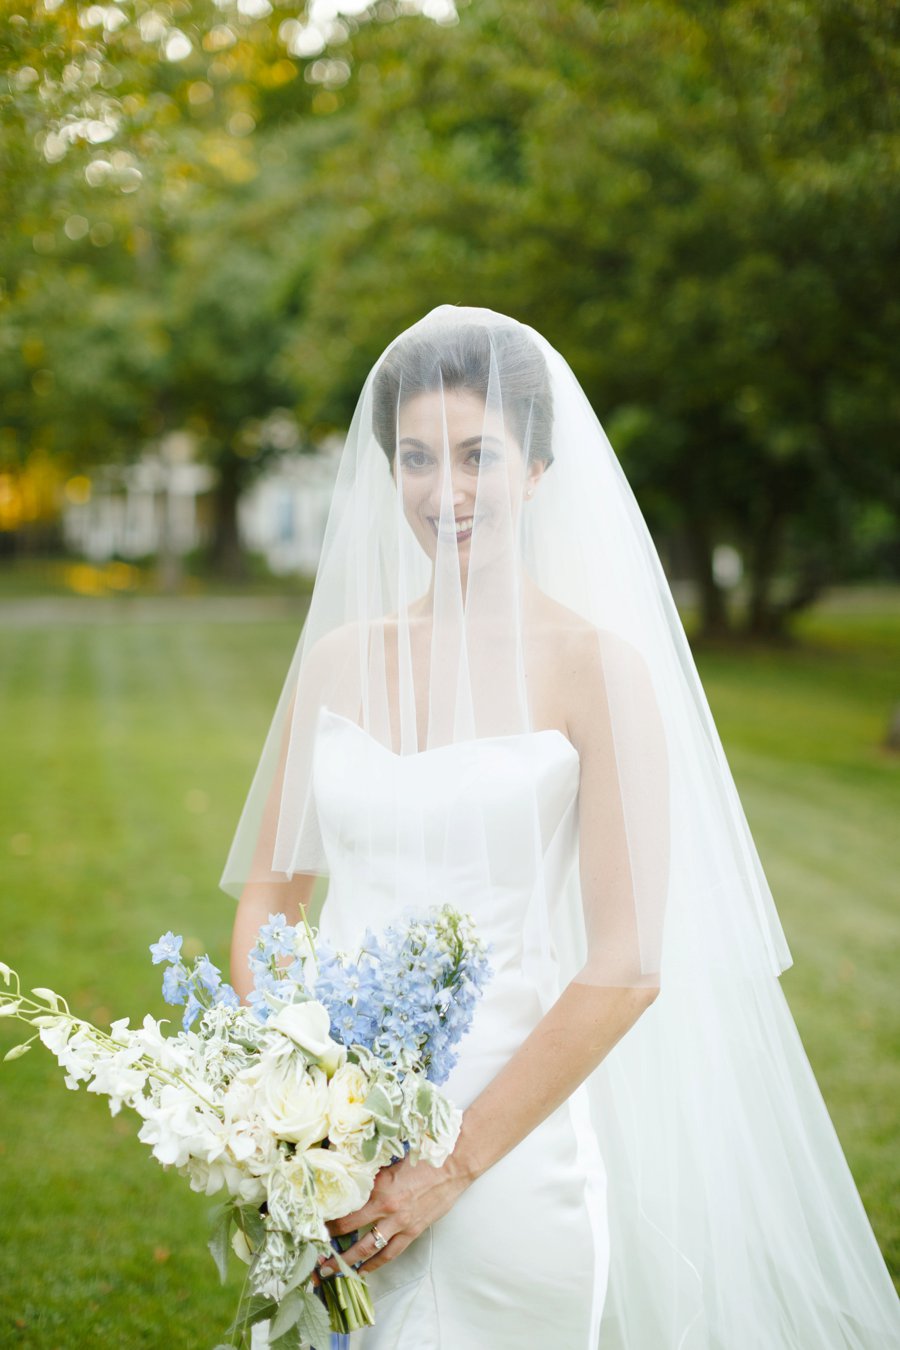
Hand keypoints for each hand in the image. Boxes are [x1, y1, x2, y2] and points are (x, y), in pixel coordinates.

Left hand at [320, 1152, 469, 1276]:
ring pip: (369, 1249)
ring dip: (350, 1262)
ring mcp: (400, 1224)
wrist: (453, 1165)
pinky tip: (364, 1271)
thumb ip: (371, 1174)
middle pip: (352, 1232)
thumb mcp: (390, 1162)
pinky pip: (391, 1253)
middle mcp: (386, 1209)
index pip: (346, 1209)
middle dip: (333, 1246)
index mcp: (378, 1189)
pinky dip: (376, 1264)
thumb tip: (349, 1175)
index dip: (328, 1219)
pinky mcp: (413, 1232)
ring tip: (333, 1272)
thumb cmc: (422, 1157)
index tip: (314, 1225)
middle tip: (316, 1258)